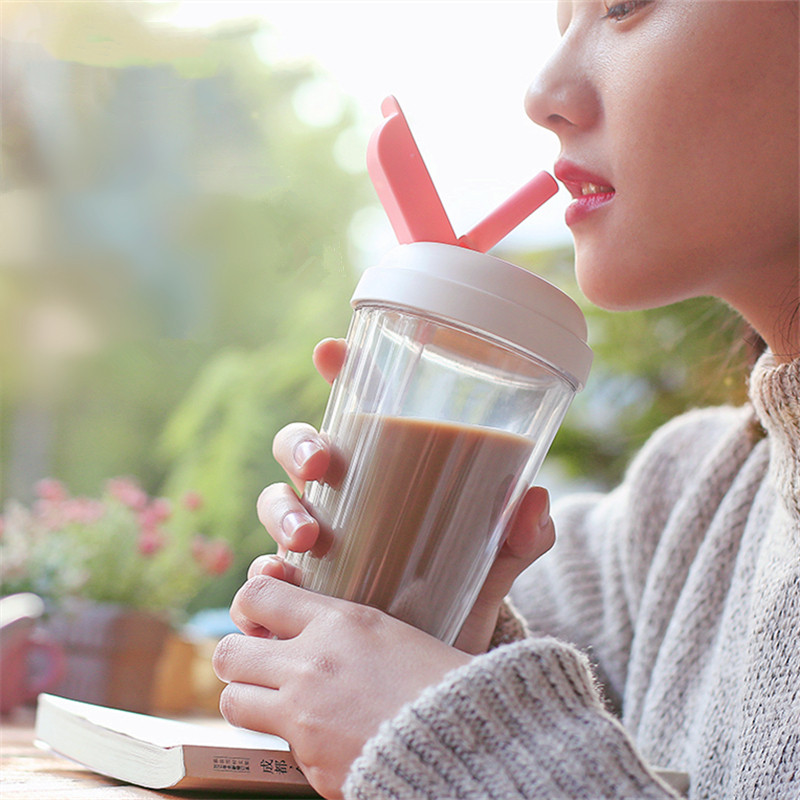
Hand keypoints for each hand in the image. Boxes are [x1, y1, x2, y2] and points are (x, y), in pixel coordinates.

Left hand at [213, 575, 469, 798]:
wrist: (468, 740)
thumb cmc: (440, 679)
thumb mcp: (390, 631)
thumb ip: (340, 628)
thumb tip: (307, 629)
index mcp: (338, 622)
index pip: (257, 595)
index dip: (250, 606)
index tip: (260, 618)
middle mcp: (311, 664)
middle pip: (229, 652)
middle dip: (240, 659)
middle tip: (262, 666)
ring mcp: (304, 716)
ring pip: (233, 702)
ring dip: (250, 701)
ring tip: (278, 703)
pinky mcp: (309, 762)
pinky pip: (277, 746)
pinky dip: (292, 743)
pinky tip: (324, 736)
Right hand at [255, 337, 554, 653]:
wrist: (441, 654)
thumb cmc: (462, 588)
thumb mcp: (493, 559)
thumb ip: (519, 535)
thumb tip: (536, 500)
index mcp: (382, 471)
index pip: (355, 411)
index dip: (339, 373)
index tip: (330, 350)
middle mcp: (340, 497)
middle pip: (300, 450)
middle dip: (299, 447)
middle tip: (319, 467)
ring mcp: (314, 540)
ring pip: (276, 504)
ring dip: (280, 512)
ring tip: (306, 537)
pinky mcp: (301, 589)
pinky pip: (266, 574)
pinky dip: (263, 574)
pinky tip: (276, 581)